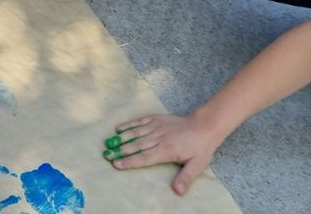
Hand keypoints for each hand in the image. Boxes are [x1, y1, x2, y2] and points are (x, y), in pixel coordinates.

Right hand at [103, 113, 221, 196]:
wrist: (204, 125)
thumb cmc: (200, 147)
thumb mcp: (197, 165)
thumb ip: (185, 178)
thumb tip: (177, 192)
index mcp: (167, 150)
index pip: (144, 157)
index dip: (130, 161)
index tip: (117, 164)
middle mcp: (158, 138)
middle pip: (136, 145)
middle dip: (120, 151)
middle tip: (106, 155)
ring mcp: (156, 127)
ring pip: (135, 133)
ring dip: (120, 138)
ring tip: (108, 143)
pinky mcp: (156, 119)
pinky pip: (139, 122)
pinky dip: (128, 125)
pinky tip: (118, 128)